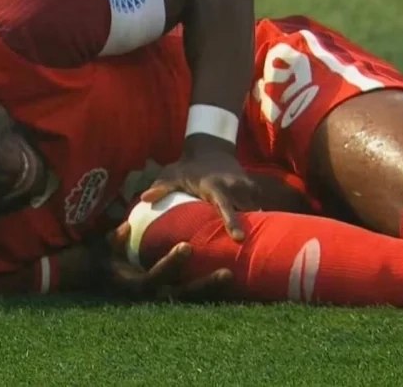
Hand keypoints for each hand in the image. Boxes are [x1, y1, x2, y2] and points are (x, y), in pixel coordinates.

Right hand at [104, 221, 232, 300]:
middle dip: (205, 285)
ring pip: (192, 297)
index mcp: (137, 284)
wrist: (104, 276)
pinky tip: (230, 276)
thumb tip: (125, 228)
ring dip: (212, 289)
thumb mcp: (104, 248)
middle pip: (183, 294)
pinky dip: (209, 289)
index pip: (156, 276)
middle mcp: (153, 295)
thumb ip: (114, 240)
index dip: (172, 264)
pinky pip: (193, 294)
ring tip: (232, 275)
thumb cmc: (106, 257)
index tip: (187, 246)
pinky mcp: (172, 294)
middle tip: (227, 272)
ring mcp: (164, 297)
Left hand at [141, 138, 259, 240]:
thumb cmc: (187, 168)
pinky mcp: (253, 187)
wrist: (210, 149)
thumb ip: (161, 187)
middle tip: (250, 252)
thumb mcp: (172, 174)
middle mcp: (234, 186)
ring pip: (255, 209)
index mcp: (214, 186)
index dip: (232, 222)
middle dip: (250, 229)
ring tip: (256, 247)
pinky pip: (259, 205)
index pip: (225, 205)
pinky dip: (258, 218)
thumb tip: (143, 199)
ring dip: (256, 225)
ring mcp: (246, 186)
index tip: (239, 238)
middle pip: (245, 211)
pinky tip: (256, 234)